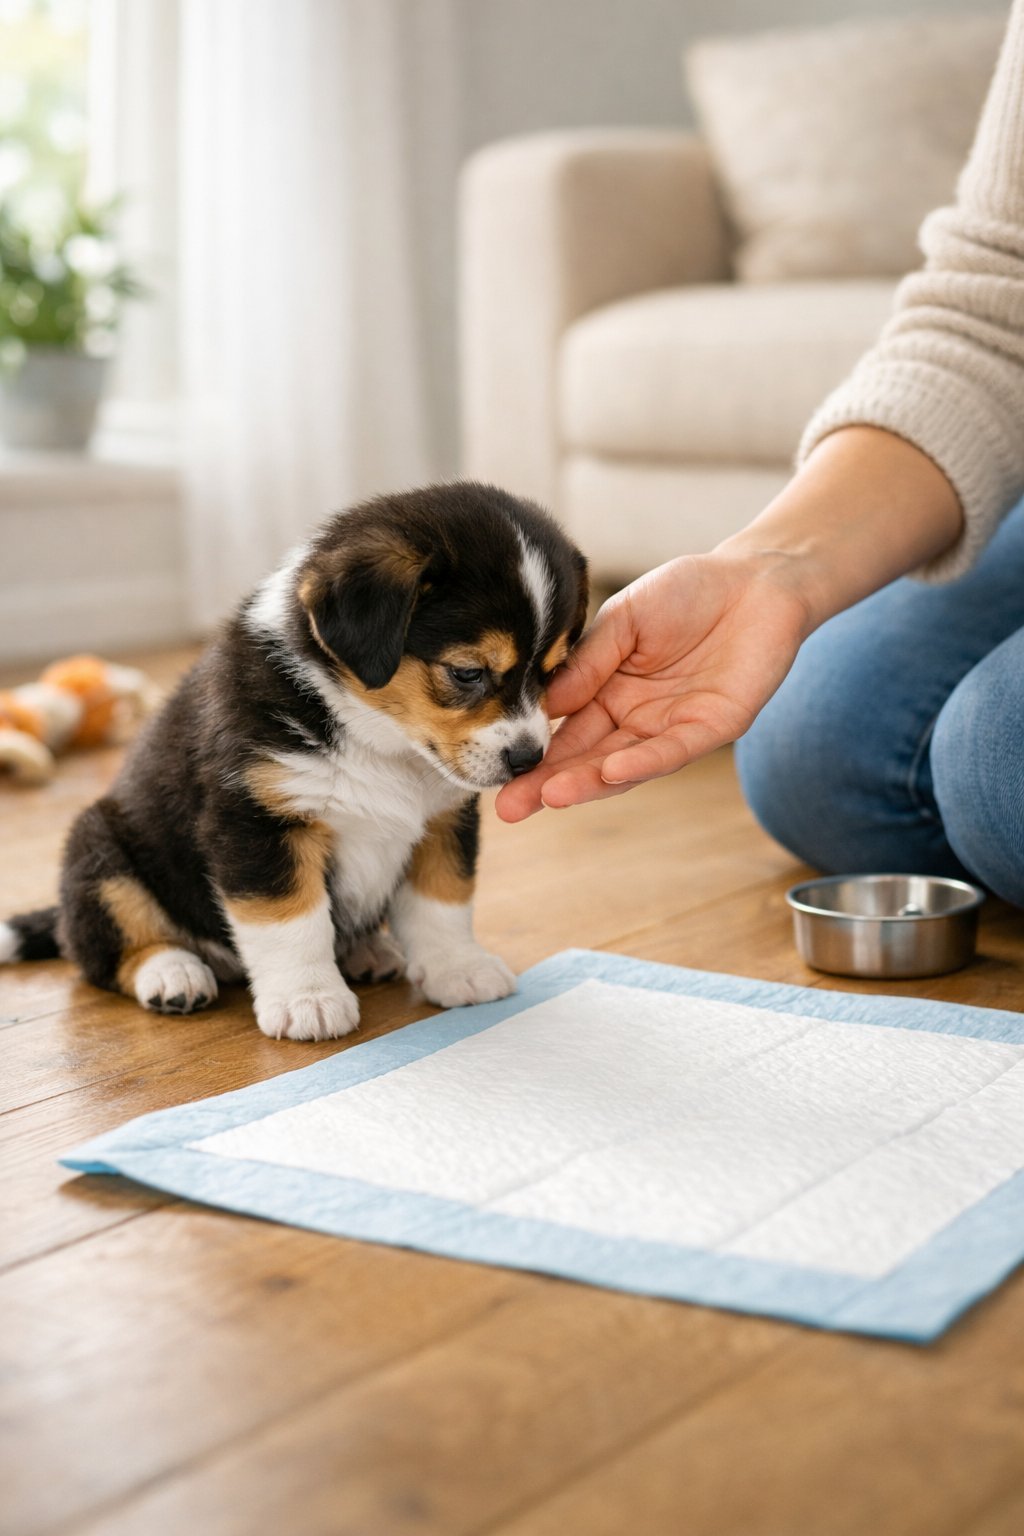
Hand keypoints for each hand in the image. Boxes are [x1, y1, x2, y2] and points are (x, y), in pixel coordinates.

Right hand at [496, 550, 812, 820]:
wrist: (755, 580)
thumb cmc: (687, 593)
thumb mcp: (624, 619)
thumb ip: (588, 661)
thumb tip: (546, 702)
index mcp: (608, 692)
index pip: (564, 732)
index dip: (534, 755)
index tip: (495, 775)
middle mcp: (636, 718)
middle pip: (587, 759)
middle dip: (547, 785)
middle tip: (509, 810)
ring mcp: (672, 727)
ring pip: (624, 764)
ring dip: (587, 782)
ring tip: (549, 796)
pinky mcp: (712, 727)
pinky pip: (672, 751)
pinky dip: (641, 763)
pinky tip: (610, 770)